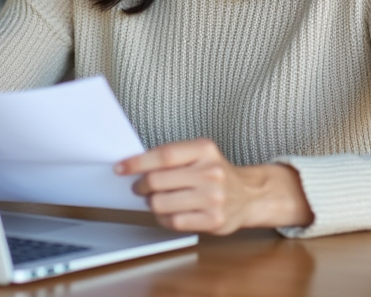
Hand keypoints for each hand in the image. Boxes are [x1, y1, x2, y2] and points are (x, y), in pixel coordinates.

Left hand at [115, 138, 313, 234]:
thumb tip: (135, 166)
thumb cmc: (216, 173)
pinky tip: (169, 213)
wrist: (250, 195)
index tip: (121, 167)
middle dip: (141, 186)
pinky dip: (164, 218)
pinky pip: (173, 221)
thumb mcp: (200, 154)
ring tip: (157, 200)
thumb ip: (173, 157)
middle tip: (139, 188)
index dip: (137, 162)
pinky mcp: (214, 220)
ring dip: (152, 203)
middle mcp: (211, 172)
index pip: (163, 155)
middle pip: (157, 181)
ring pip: (161, 203)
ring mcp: (213, 198)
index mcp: (205, 150)